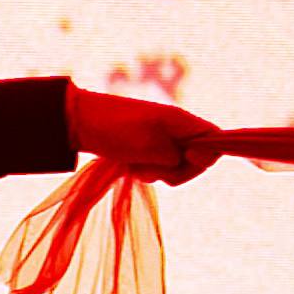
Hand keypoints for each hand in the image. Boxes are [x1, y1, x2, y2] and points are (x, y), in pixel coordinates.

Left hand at [65, 85, 218, 185]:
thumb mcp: (149, 147)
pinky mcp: (147, 148)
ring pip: (176, 166)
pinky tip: (131, 168)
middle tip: (150, 170)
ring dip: (158, 173)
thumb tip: (204, 158)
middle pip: (196, 159)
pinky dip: (147, 171)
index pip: (216, 141)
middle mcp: (176, 128)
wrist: (77, 123)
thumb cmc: (114, 130)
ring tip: (136, 168)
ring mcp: (162, 138)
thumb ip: (179, 156)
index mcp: (182, 121)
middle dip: (177, 171)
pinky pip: (159, 167)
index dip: (205, 157)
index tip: (184, 160)